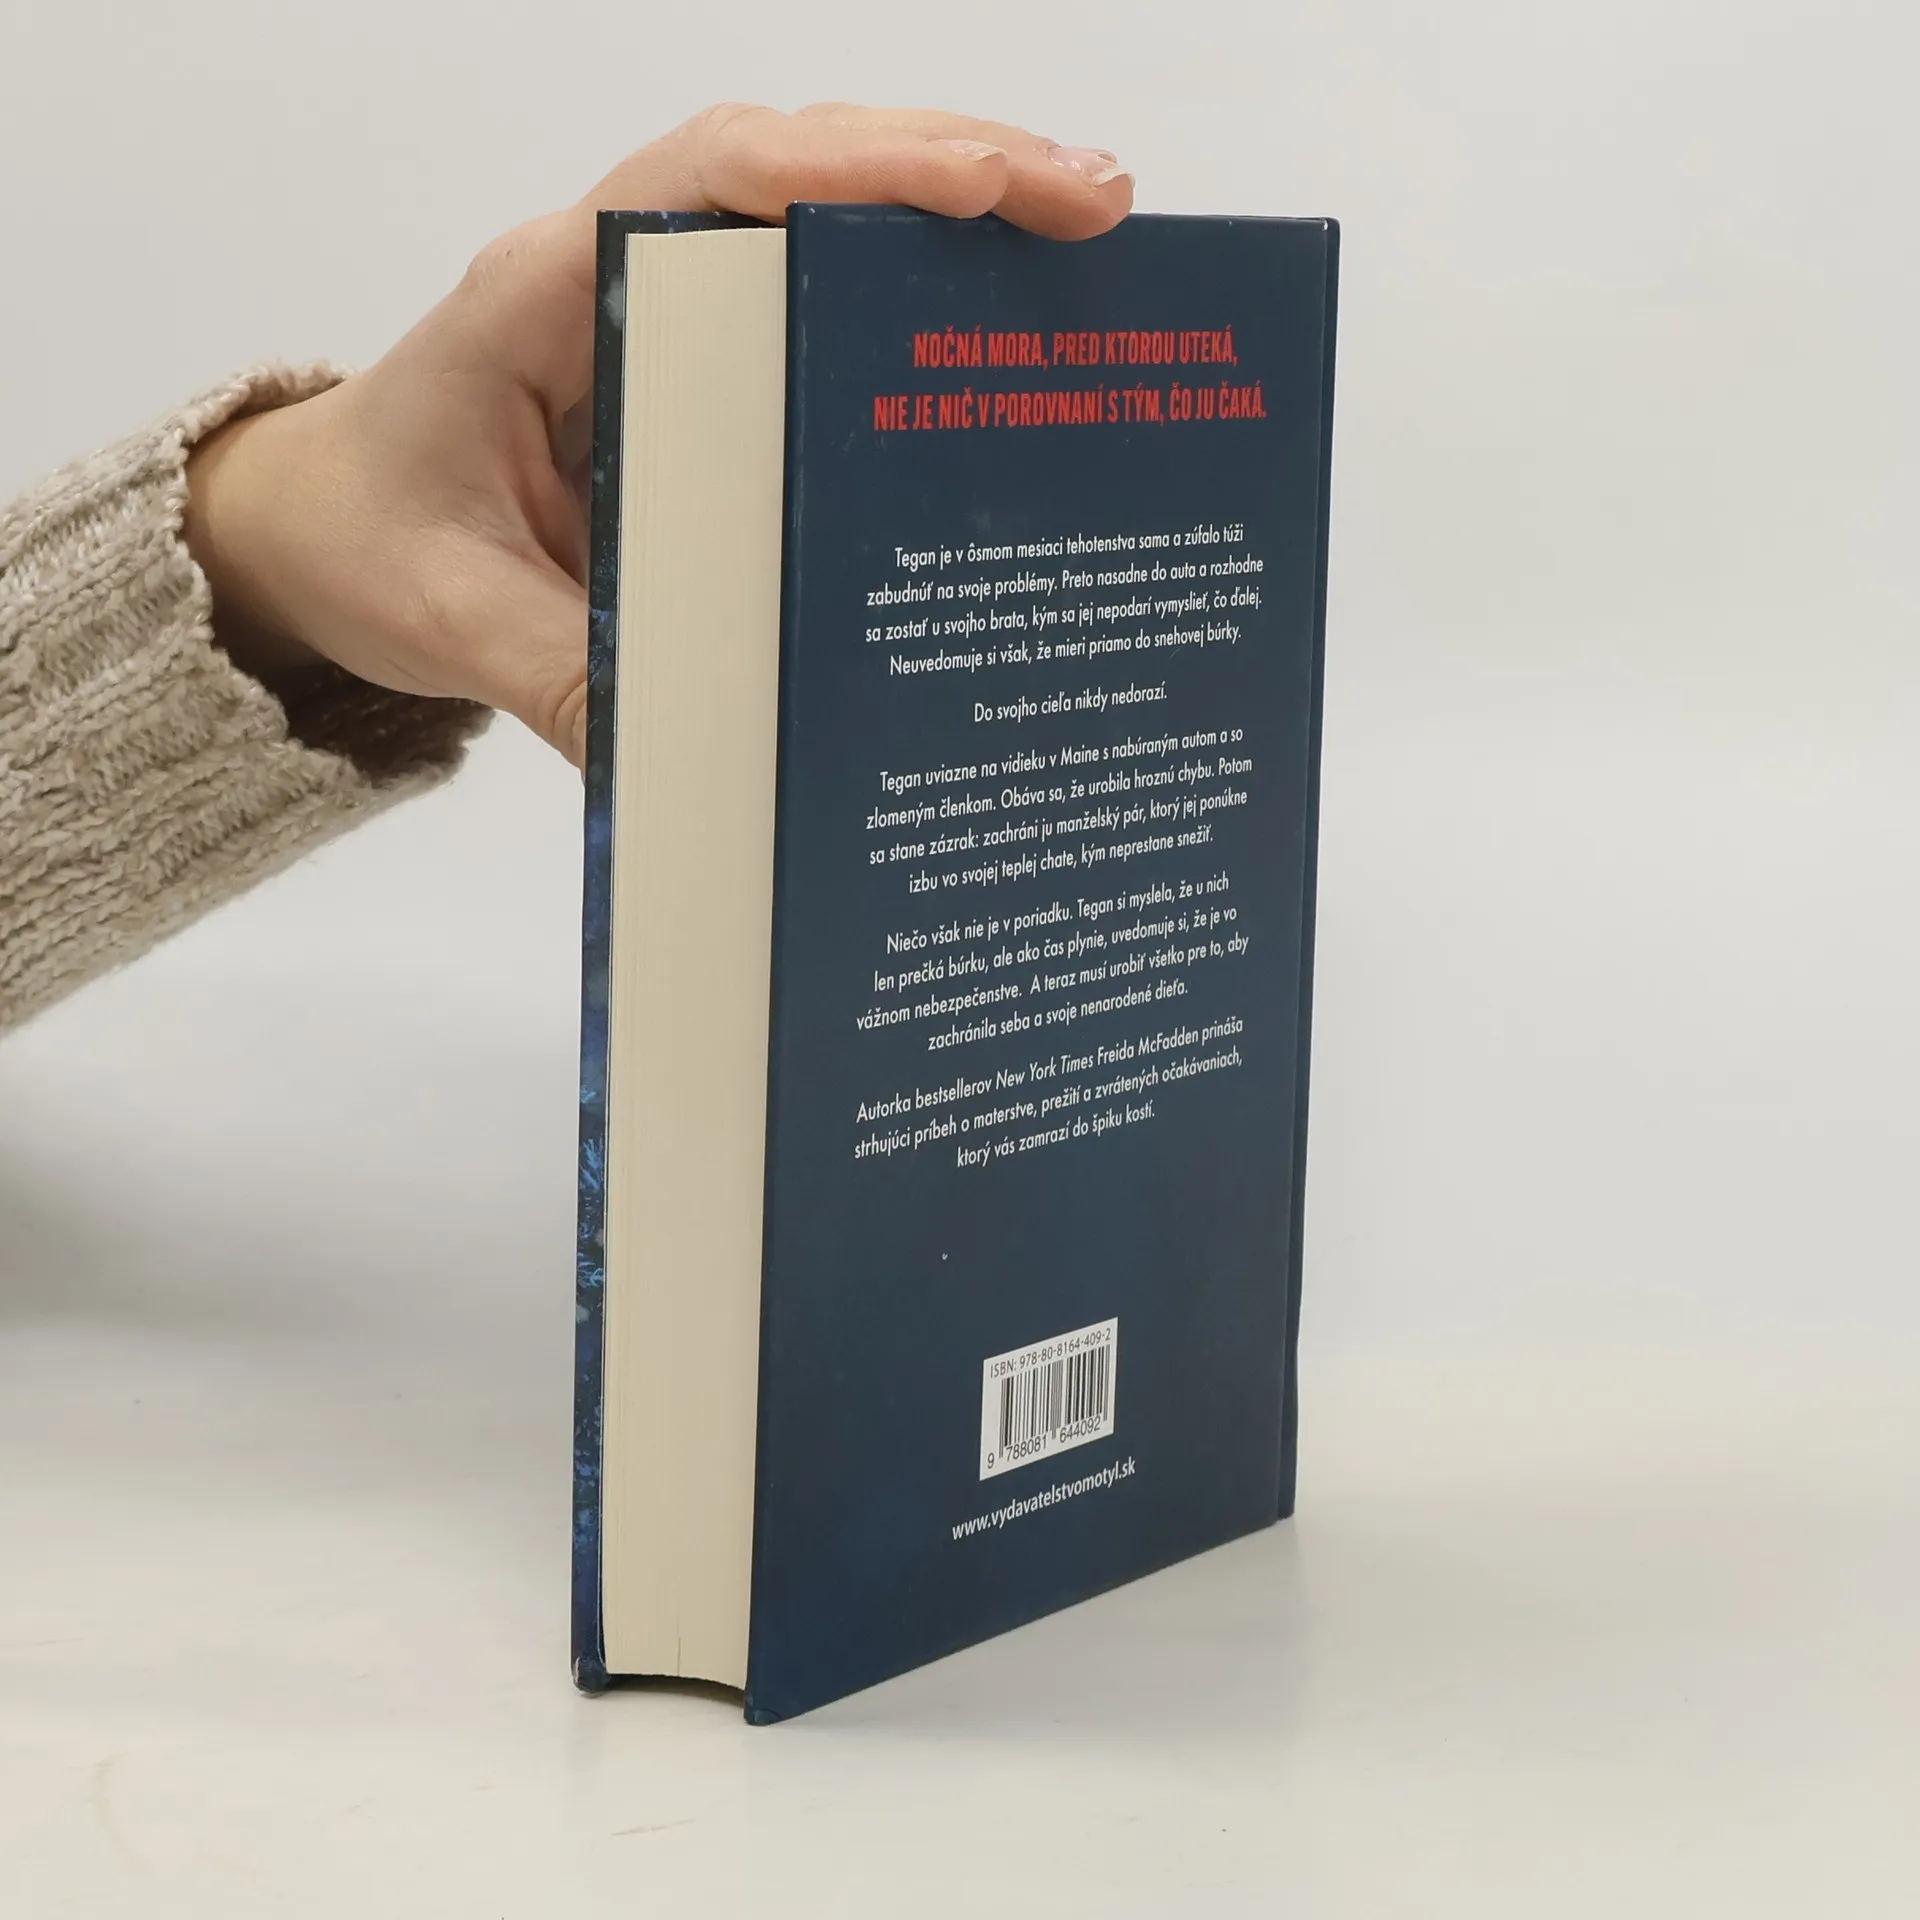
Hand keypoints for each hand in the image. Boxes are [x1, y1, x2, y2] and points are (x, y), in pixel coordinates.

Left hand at [185, 104, 1133, 766]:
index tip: (983, 191)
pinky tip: (1001, 326)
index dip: (855, 170)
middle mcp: (621, 275)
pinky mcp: (701, 369)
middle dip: (955, 168)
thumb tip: (706, 761)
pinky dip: (912, 297)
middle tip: (1100, 202)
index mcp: (549, 295)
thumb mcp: (450, 615)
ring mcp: (668, 313)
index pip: (714, 180)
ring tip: (1092, 238)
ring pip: (821, 218)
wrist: (319, 537)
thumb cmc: (368, 545)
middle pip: (801, 168)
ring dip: (955, 215)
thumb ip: (561, 671)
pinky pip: (814, 302)